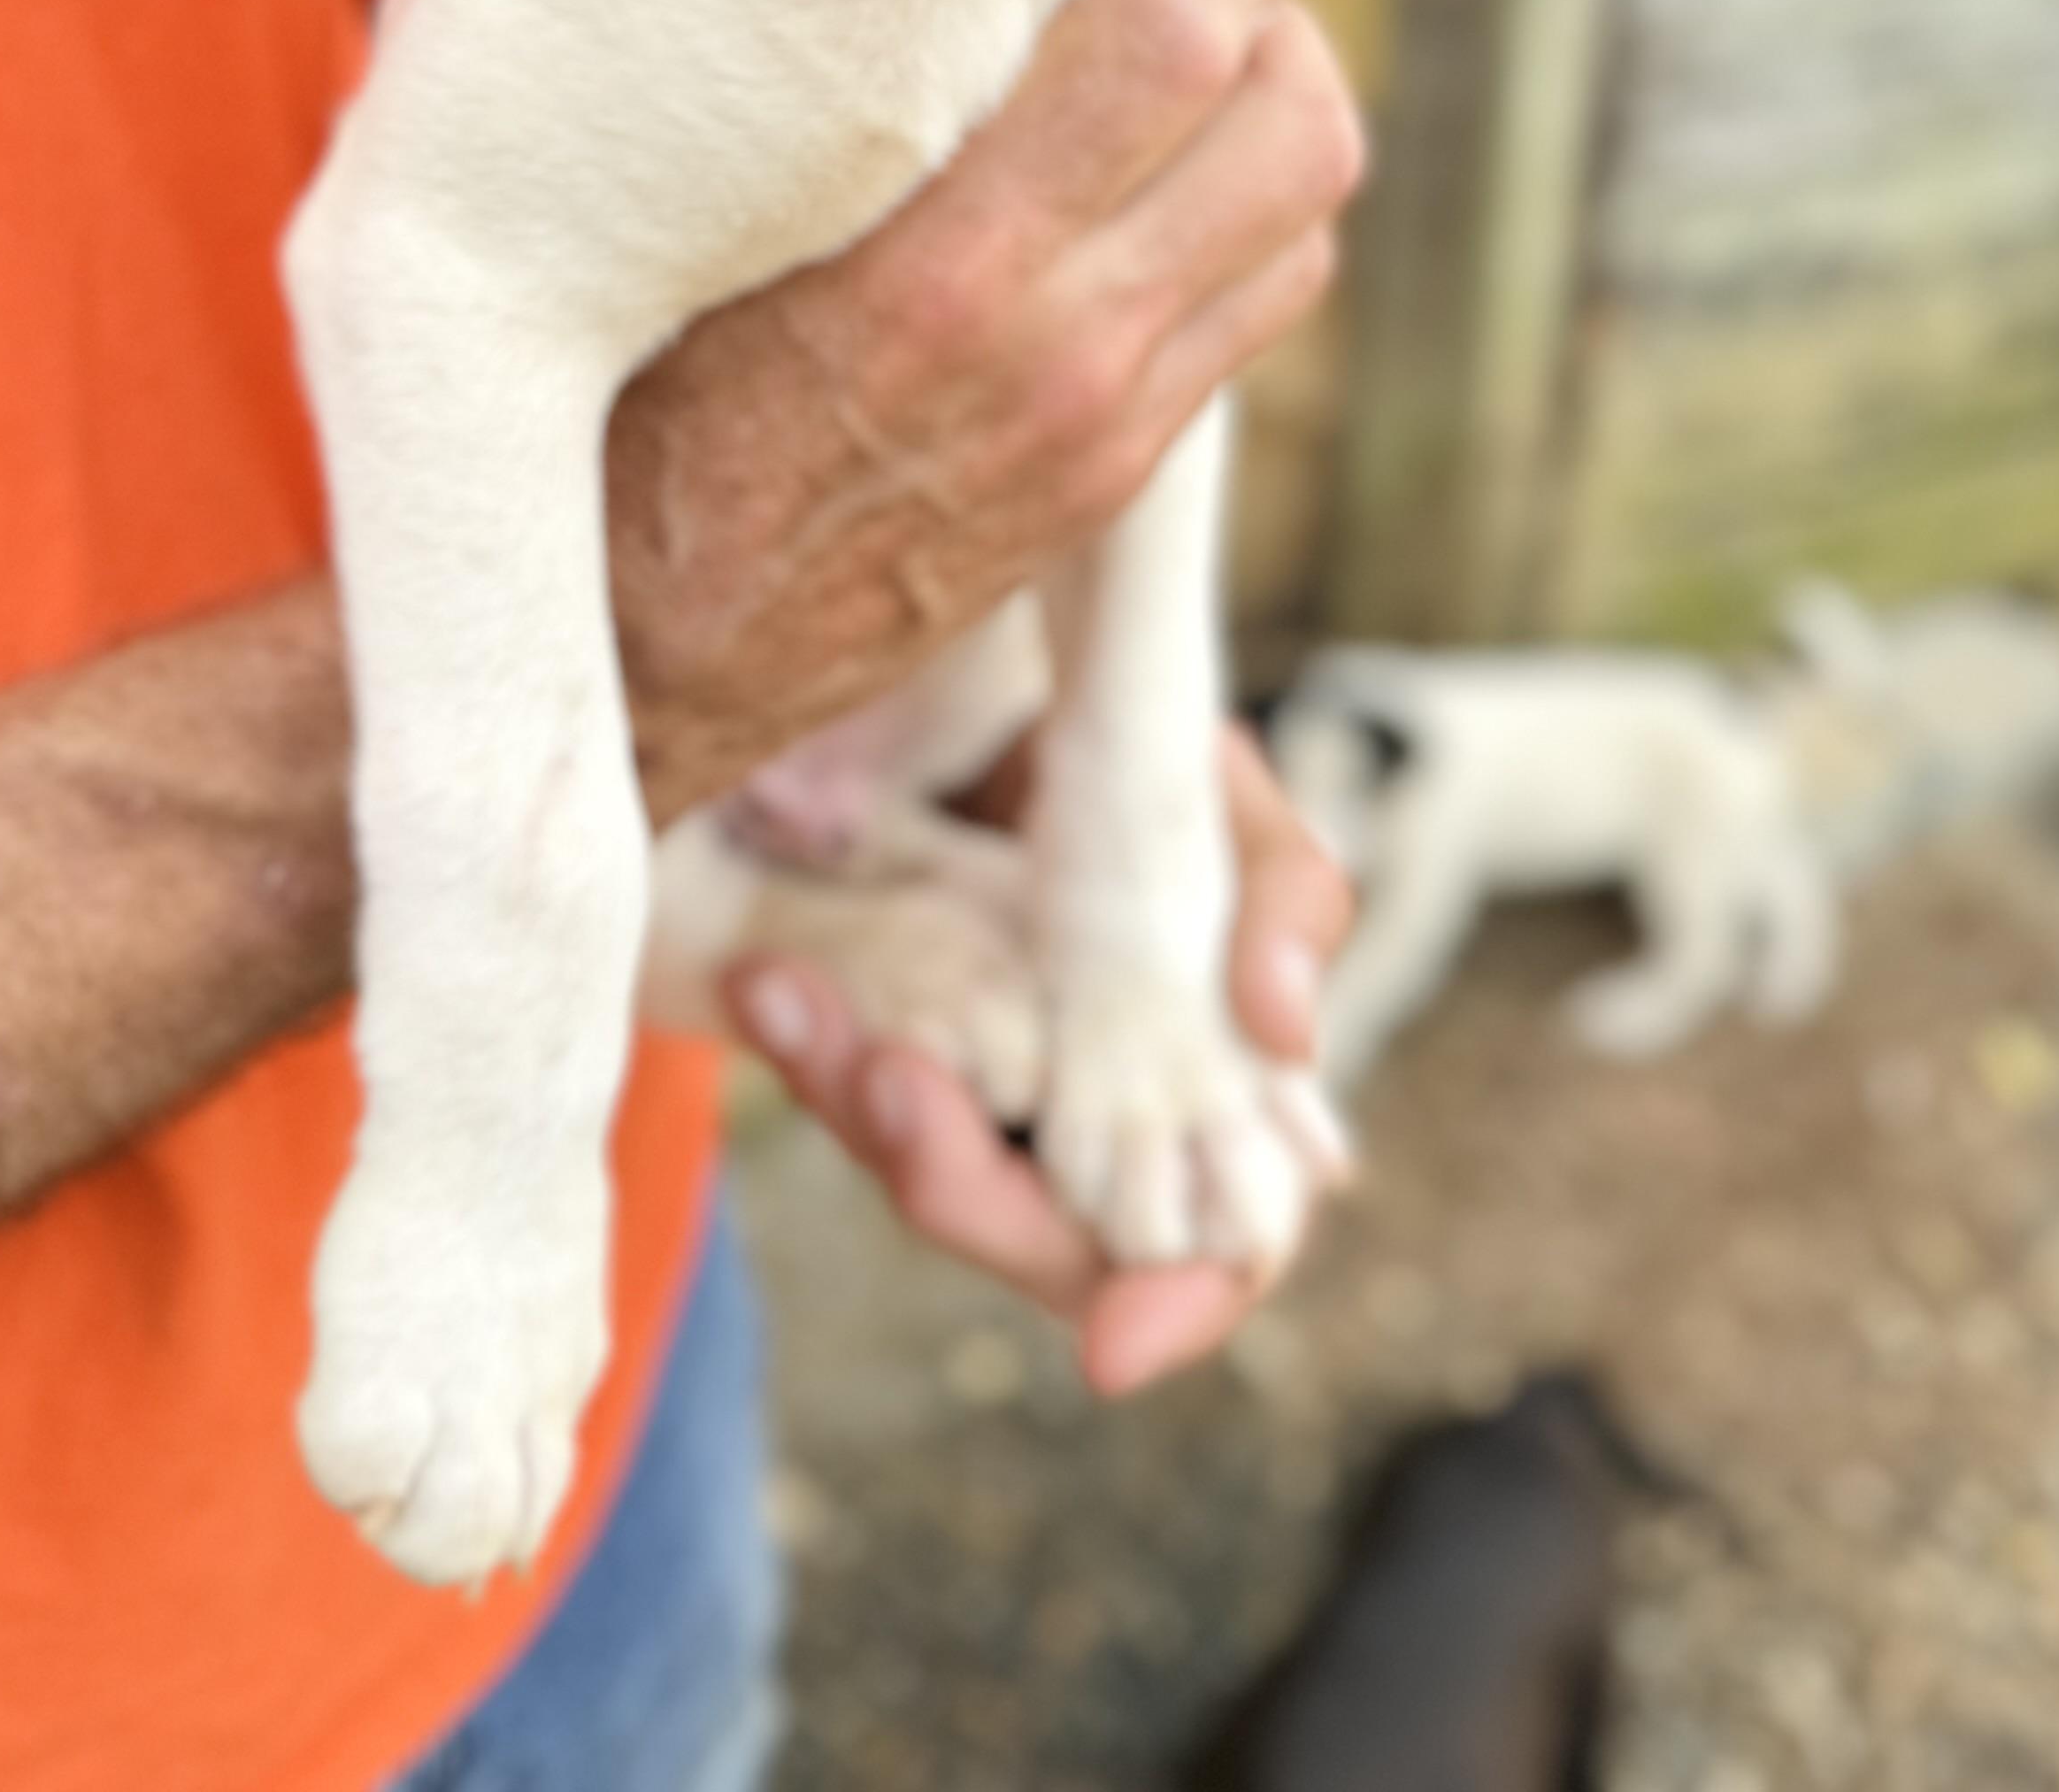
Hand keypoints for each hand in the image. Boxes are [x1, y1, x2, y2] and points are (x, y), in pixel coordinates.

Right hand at [610, 0, 1364, 824]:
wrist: (631, 653)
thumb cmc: (626, 397)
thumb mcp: (714, 224)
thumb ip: (852, 100)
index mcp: (946, 260)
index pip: (1177, 43)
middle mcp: (1057, 344)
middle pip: (1293, 126)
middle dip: (1279, 12)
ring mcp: (1102, 426)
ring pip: (1302, 222)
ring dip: (1280, 118)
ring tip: (1211, 57)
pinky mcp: (1111, 484)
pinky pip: (1252, 314)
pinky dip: (1248, 220)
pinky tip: (1168, 179)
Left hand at [727, 724, 1353, 1392]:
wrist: (1056, 707)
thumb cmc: (1182, 790)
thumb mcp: (1249, 829)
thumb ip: (1285, 911)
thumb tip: (1284, 1027)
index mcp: (1214, 1121)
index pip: (1212, 1257)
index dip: (1168, 1311)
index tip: (1110, 1351)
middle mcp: (1092, 1141)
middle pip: (1026, 1231)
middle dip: (949, 1172)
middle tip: (893, 1078)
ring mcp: (987, 1103)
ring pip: (915, 1160)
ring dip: (848, 1098)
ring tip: (792, 1002)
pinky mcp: (897, 1047)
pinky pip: (851, 1078)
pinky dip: (813, 1039)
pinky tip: (773, 983)